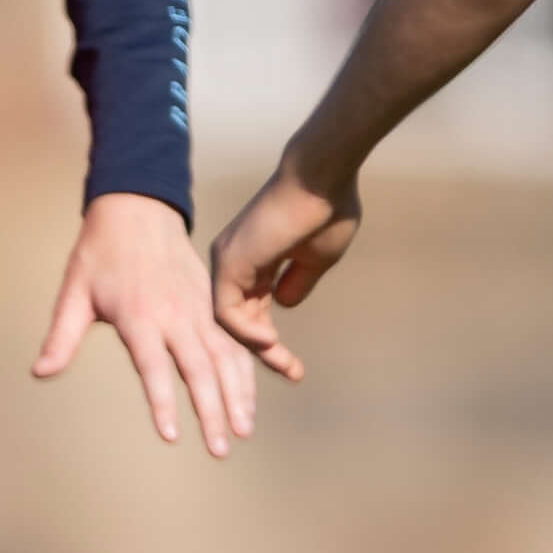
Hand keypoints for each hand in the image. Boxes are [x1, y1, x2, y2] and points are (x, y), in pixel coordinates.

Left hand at [34, 193, 257, 457]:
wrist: (137, 207)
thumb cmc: (99, 254)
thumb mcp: (73, 292)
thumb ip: (61, 336)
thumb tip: (39, 372)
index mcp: (138, 315)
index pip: (152, 367)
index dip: (162, 401)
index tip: (172, 435)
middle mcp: (175, 315)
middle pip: (199, 369)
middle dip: (212, 411)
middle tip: (221, 449)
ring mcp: (200, 308)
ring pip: (226, 357)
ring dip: (239, 394)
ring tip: (244, 430)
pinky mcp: (214, 302)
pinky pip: (239, 337)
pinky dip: (258, 360)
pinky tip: (281, 377)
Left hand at [208, 160, 362, 387]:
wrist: (324, 178)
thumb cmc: (326, 211)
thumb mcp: (314, 259)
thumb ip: (297, 282)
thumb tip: (284, 304)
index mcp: (253, 260)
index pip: (253, 312)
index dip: (272, 342)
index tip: (297, 367)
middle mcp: (234, 261)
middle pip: (239, 321)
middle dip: (266, 353)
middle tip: (295, 374)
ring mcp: (228, 262)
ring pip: (230, 321)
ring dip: (257, 349)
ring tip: (287, 367)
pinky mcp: (229, 263)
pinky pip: (226, 313)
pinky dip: (246, 333)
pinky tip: (271, 342)